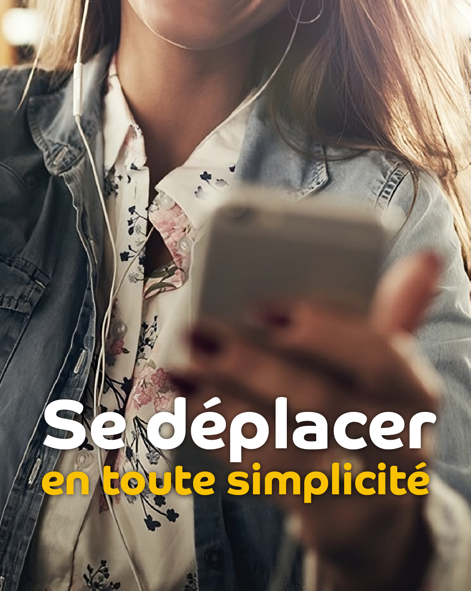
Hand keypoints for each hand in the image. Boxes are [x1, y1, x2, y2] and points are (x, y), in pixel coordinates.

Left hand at [176, 251, 441, 589]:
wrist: (378, 520)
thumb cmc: (370, 417)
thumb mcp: (386, 370)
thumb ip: (391, 315)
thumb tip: (426, 258)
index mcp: (416, 391)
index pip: (378, 352)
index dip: (320, 329)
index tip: (259, 308)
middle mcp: (403, 443)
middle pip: (323, 401)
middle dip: (252, 365)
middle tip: (197, 333)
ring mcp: (369, 492)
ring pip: (287, 446)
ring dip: (224, 404)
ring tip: (181, 367)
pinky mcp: (332, 525)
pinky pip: (269, 482)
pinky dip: (224, 441)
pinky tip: (192, 409)